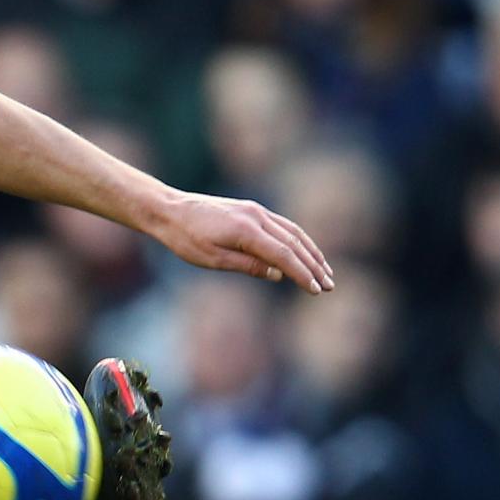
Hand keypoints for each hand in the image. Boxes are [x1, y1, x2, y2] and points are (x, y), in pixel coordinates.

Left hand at [146, 190, 332, 293]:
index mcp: (246, 230)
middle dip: (314, 265)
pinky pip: (282, 225)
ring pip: (293, 232)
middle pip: (294, 243)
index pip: (284, 255)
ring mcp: (256, 210)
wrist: (169, 210)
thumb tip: (279, 274)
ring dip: (311, 251)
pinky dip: (298, 240)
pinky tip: (304, 251)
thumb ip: (247, 266)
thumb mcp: (212, 259)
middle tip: (330, 285)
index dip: (302, 274)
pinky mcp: (252, 209)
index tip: (316, 290)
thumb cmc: (186, 238)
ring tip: (325, 270)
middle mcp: (256, 216)